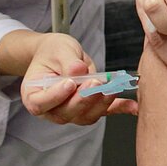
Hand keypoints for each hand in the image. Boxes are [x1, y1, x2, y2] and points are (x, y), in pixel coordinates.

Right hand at [21, 33, 136, 123]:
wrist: (58, 55)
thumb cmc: (52, 53)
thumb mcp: (58, 49)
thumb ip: (67, 61)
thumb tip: (78, 71)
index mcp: (34, 95)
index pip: (41, 103)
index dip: (55, 97)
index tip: (69, 84)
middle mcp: (51, 109)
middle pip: (66, 112)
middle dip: (83, 99)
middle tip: (95, 83)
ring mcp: (70, 111)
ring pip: (85, 116)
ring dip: (101, 104)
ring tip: (113, 88)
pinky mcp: (88, 108)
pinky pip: (103, 111)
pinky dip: (118, 109)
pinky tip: (132, 106)